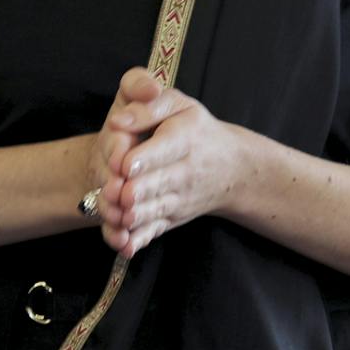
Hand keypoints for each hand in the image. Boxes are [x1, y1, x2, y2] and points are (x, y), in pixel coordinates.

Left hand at [94, 68, 247, 258]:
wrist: (231, 167)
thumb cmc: (194, 128)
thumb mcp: (177, 104)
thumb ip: (147, 105)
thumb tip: (119, 120)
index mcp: (185, 137)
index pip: (165, 148)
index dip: (143, 157)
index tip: (124, 163)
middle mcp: (185, 171)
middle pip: (159, 182)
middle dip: (137, 190)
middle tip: (118, 193)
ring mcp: (179, 197)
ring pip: (156, 209)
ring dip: (135, 217)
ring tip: (117, 217)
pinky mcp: (172, 217)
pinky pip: (155, 230)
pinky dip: (140, 240)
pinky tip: (124, 245)